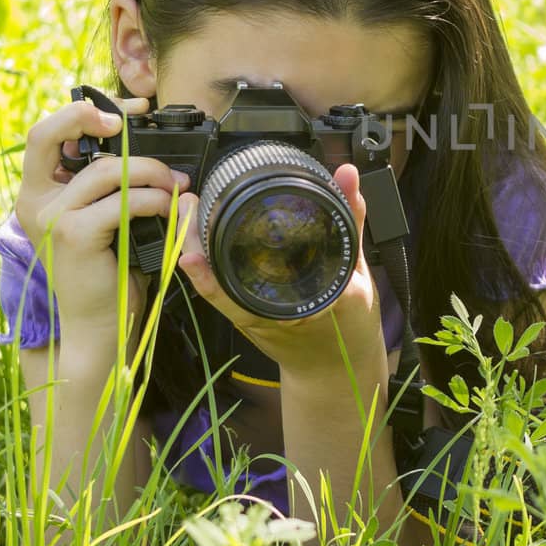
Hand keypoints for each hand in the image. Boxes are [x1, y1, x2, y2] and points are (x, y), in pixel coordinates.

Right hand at [14, 93, 189, 336]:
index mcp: (39, 191)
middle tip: (147, 132)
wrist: (100, 326)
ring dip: (151, 173)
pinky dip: (155, 201)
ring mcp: (51, 217)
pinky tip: (169, 210)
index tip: (129, 110)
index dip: (82, 111)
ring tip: (175, 187)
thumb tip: (144, 145)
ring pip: (107, 170)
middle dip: (108, 124)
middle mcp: (35, 201)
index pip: (45, 132)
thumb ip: (108, 185)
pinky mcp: (74, 235)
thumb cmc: (109, 270)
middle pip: (57, 135)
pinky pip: (123, 202)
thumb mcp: (105, 218)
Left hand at [173, 162, 388, 383]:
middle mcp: (275, 313)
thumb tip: (348, 173)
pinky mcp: (247, 321)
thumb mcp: (361, 271)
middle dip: (200, 240)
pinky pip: (220, 298)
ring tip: (185, 214)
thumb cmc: (351, 328)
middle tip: (188, 202)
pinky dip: (203, 275)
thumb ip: (352, 219)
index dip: (224, 250)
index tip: (209, 216)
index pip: (261, 274)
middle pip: (223, 278)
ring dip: (194, 251)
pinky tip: (190, 253)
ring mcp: (256, 320)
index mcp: (309, 300)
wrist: (338, 371)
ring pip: (214, 287)